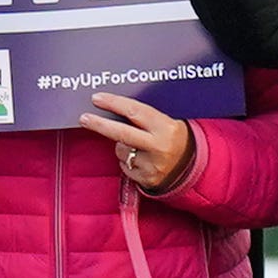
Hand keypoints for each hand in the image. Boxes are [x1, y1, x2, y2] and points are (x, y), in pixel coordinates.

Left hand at [82, 92, 201, 196]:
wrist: (193, 169)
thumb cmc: (175, 140)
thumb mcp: (167, 123)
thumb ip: (144, 118)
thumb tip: (114, 107)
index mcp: (165, 127)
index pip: (135, 111)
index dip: (114, 103)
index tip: (97, 98)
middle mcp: (159, 146)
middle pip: (122, 134)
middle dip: (100, 124)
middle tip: (84, 118)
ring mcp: (152, 165)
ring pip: (121, 151)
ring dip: (122, 147)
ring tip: (138, 146)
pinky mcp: (146, 180)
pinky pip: (125, 167)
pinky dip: (128, 162)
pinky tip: (141, 160)